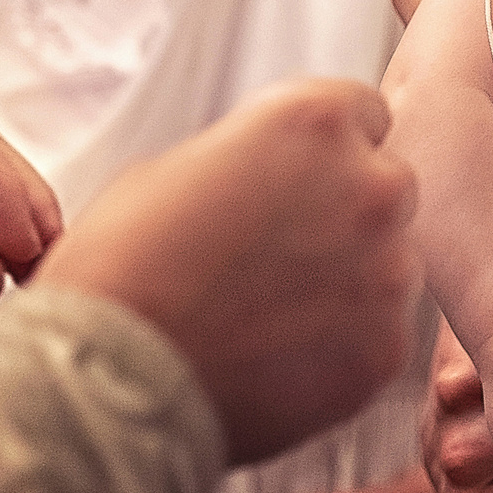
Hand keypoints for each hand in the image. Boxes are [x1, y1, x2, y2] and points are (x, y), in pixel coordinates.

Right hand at [38, 77, 421, 466]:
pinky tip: (281, 361)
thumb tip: (268, 178)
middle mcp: (369, 186)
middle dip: (346, 216)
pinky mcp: (385, 350)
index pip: (364, 114)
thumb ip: (251, 159)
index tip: (303, 180)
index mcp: (315, 121)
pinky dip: (342, 349)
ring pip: (389, 267)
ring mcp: (386, 272)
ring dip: (349, 284)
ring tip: (272, 317)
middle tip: (281, 257)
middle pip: (385, 190)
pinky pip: (380, 337)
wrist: (103, 378)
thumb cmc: (120, 267)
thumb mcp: (178, 166)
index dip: (327, 150)